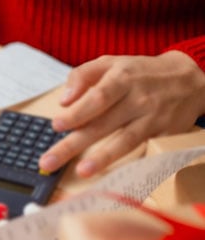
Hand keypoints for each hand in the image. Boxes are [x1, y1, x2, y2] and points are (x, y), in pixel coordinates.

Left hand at [39, 51, 204, 176]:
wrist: (190, 80)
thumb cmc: (140, 73)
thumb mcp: (110, 63)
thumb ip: (82, 75)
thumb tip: (64, 100)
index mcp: (122, 78)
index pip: (97, 97)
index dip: (77, 113)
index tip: (56, 126)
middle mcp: (138, 99)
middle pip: (102, 124)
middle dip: (73, 145)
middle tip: (48, 162)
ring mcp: (153, 119)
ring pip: (124, 141)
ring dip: (101, 158)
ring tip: (81, 171)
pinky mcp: (164, 135)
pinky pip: (142, 151)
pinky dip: (127, 165)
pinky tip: (111, 177)